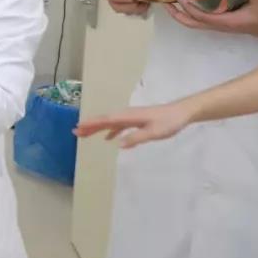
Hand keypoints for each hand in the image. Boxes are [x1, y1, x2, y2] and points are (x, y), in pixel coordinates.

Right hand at [74, 102, 192, 148]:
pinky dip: (111, 131)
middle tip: (75, 132)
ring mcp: (131, 118)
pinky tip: (108, 138)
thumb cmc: (168, 122)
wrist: (181, 113)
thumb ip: (136, 138)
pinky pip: (119, 126)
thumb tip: (118, 144)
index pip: (106, 120)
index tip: (78, 127)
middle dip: (90, 126)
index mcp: (128, 116)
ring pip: (110, 123)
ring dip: (98, 128)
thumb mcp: (153, 132)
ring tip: (85, 134)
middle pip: (104, 120)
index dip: (92, 124)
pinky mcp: (136, 121)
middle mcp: (126, 115)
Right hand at [103, 0, 149, 16]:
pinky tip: (147, 4)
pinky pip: (132, 11)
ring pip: (125, 11)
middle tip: (140, 3)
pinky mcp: (128, 4)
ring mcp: (120, 1)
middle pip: (116, 6)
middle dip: (129, 7)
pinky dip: (140, 9)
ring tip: (146, 4)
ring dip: (136, 9)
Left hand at [165, 0, 257, 40]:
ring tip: (170, 0)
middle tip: (164, 2)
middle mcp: (218, 25)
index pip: (201, 17)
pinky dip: (191, 10)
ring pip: (195, 22)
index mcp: (225, 22)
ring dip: (181, 12)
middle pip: (191, 23)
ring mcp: (219, 24)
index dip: (189, 7)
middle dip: (177, 14)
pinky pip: (201, 18)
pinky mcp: (221, 21)